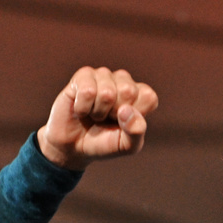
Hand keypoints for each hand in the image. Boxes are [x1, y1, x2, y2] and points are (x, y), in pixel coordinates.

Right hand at [36, 66, 158, 170]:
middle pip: (128, 91)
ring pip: (107, 92)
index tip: (123, 124)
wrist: (73, 146)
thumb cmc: (104, 143)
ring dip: (98, 112)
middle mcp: (124, 81)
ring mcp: (104, 76)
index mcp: (141, 95)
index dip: (134, 116)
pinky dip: (83, 108)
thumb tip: (127, 110)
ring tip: (94, 114)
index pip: (149, 97)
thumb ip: (136, 132)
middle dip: (115, 113)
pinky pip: (87, 91)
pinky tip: (82, 109)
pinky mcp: (83, 76)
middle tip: (107, 119)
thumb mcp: (127, 146)